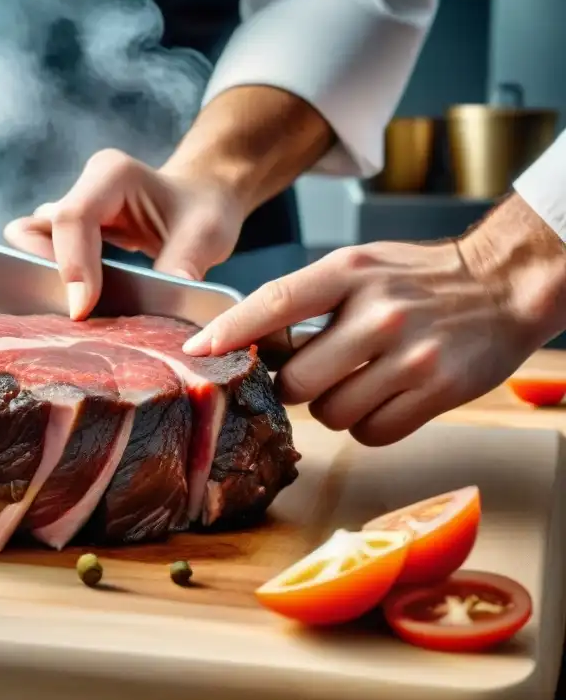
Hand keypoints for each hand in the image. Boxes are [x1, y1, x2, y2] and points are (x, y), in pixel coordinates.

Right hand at [3, 148, 245, 319]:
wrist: (203, 198)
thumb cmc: (205, 209)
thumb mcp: (207, 235)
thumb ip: (181, 268)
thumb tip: (156, 316)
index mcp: (112, 175)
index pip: (72, 218)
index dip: (72, 266)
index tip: (82, 310)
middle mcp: (82, 189)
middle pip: (34, 232)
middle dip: (48, 274)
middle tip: (77, 312)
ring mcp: (69, 210)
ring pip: (28, 244)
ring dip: (44, 279)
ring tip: (77, 311)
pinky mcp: (66, 235)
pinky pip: (39, 258)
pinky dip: (51, 284)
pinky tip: (80, 308)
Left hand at [182, 194, 565, 445]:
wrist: (504, 285)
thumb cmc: (419, 278)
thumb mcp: (359, 266)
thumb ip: (306, 298)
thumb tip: (246, 339)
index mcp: (349, 272)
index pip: (273, 303)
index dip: (229, 331)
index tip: (195, 350)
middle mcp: (377, 312)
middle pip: (296, 381)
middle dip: (295, 386)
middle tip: (315, 371)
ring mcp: (409, 355)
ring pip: (331, 413)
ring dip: (333, 407)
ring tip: (359, 380)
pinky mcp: (437, 391)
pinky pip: (371, 433)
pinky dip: (368, 424)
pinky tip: (385, 396)